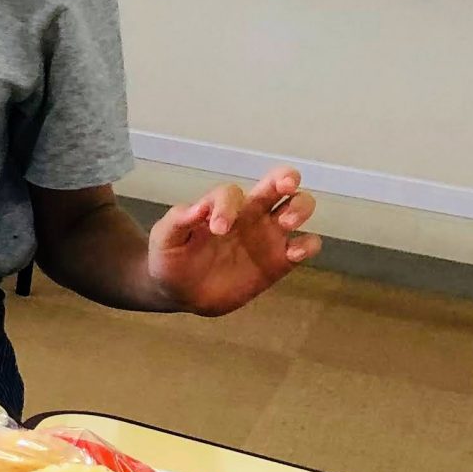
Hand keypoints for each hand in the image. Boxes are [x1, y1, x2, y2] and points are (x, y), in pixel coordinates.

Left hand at [148, 166, 319, 314]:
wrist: (180, 293)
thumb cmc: (171, 258)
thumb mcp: (165, 238)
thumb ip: (179, 221)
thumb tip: (200, 207)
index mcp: (221, 207)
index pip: (232, 193)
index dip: (227, 205)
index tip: (218, 230)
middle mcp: (250, 215)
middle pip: (278, 183)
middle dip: (286, 178)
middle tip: (284, 187)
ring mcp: (268, 236)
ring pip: (299, 206)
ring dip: (300, 207)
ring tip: (286, 222)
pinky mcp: (280, 261)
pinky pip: (306, 245)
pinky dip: (307, 245)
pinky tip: (293, 254)